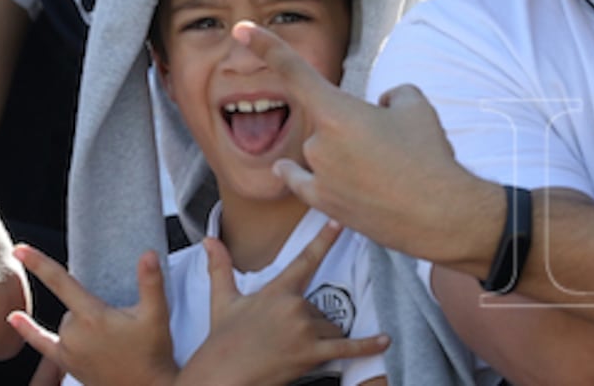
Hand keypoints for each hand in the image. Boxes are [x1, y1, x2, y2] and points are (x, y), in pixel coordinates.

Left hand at [7, 245, 177, 385]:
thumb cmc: (152, 352)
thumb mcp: (156, 314)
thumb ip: (151, 282)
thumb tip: (147, 254)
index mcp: (93, 317)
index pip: (61, 282)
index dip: (39, 263)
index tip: (19, 249)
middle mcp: (74, 333)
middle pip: (71, 304)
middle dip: (92, 306)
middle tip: (120, 323)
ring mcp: (68, 350)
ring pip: (66, 322)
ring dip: (83, 321)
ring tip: (112, 339)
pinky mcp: (66, 363)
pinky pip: (41, 342)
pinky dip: (28, 330)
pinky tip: (13, 319)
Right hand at [178, 223, 387, 385]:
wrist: (218, 377)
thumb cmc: (221, 342)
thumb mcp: (222, 302)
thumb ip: (220, 268)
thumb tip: (208, 240)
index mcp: (277, 290)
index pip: (306, 259)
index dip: (325, 239)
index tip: (341, 221)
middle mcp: (294, 306)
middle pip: (322, 307)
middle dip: (310, 322)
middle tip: (281, 337)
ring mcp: (304, 330)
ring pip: (331, 328)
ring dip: (320, 338)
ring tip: (290, 350)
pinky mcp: (310, 354)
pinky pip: (346, 348)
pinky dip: (368, 346)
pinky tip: (385, 341)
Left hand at [233, 21, 502, 270]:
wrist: (438, 214)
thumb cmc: (428, 155)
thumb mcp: (415, 105)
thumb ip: (392, 94)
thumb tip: (382, 105)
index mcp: (338, 111)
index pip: (294, 70)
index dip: (266, 46)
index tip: (241, 29)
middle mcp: (319, 143)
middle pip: (326, 120)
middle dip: (352, 124)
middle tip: (390, 143)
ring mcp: (319, 176)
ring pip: (322, 151)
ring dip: (345, 153)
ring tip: (384, 170)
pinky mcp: (324, 204)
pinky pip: (303, 181)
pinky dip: (304, 174)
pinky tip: (287, 170)